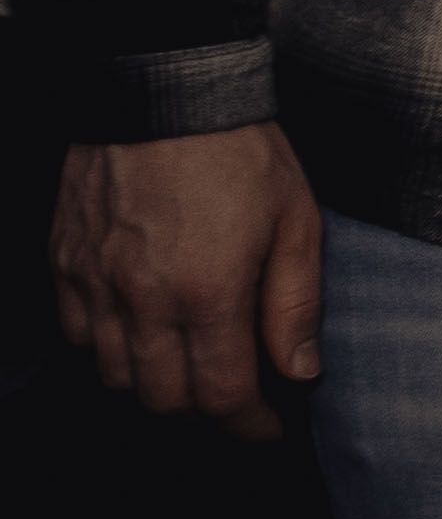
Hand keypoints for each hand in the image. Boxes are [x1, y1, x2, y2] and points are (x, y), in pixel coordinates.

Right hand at [51, 125, 325, 438]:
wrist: (165, 90)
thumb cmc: (241, 151)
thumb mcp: (297, 220)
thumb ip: (296, 303)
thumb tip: (300, 371)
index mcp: (207, 294)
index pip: (221, 396)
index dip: (248, 425)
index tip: (269, 428)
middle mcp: (141, 301)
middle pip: (163, 400)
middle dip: (204, 414)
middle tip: (235, 399)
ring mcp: (94, 285)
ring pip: (114, 377)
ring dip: (155, 387)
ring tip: (192, 368)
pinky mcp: (64, 265)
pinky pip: (77, 337)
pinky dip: (108, 352)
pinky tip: (140, 334)